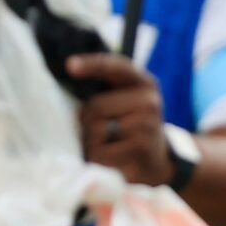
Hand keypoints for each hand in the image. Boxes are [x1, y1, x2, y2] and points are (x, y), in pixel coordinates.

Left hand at [71, 53, 169, 187]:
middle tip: (99, 130)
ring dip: (90, 141)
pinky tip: (111, 158)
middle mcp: (149, 101)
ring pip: (95, 131)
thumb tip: (71, 75)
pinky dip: (97, 158)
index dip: (91, 64)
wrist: (155, 161)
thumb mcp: (124, 100)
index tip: (70, 64)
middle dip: (86, 121)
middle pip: (96, 106)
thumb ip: (105, 86)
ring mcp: (148, 126)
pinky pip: (101, 153)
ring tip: (108, 145)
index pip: (115, 67)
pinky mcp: (142, 149)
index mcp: (144, 82)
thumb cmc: (129, 125)